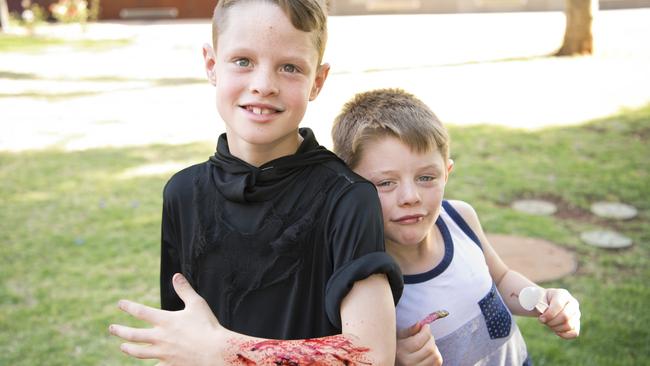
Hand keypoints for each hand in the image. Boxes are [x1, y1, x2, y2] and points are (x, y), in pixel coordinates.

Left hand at [109, 273, 226, 364]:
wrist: (215, 351)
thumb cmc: (208, 326)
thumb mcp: (197, 304)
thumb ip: (184, 290)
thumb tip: (176, 276)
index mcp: (165, 320)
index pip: (141, 312)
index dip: (128, 307)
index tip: (120, 304)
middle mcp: (160, 337)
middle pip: (133, 335)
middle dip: (120, 331)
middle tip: (111, 329)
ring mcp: (163, 353)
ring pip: (139, 352)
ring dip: (128, 349)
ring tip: (123, 347)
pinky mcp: (169, 365)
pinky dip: (151, 364)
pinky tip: (148, 363)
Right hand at [396, 323, 442, 365]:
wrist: (397, 362)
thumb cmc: (397, 349)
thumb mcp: (398, 338)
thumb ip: (408, 331)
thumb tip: (419, 324)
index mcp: (400, 352)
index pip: (418, 341)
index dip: (426, 331)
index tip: (425, 326)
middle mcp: (409, 363)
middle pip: (429, 349)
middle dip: (430, 338)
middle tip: (426, 335)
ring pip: (436, 356)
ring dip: (434, 348)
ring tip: (427, 345)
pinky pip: (438, 362)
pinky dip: (436, 355)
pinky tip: (429, 353)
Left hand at [539, 288, 580, 338]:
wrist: (545, 303)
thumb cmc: (540, 300)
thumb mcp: (537, 298)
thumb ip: (538, 302)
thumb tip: (542, 310)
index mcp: (562, 294)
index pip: (558, 306)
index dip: (549, 315)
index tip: (540, 318)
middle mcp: (572, 303)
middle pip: (565, 317)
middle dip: (552, 322)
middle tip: (543, 321)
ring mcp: (576, 314)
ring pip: (569, 326)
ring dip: (556, 328)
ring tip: (549, 324)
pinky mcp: (576, 324)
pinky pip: (574, 333)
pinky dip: (563, 334)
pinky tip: (556, 330)